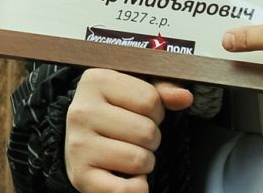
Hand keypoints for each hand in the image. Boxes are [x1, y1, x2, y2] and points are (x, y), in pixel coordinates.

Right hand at [64, 69, 193, 192]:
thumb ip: (160, 90)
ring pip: (140, 160)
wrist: (78, 142)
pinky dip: (137, 188)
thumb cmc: (111, 114)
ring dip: (144, 163)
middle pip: (147, 131)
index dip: (155, 112)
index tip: (138, 114)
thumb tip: (184, 97)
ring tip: (127, 153)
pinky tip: (129, 177)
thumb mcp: (132, 91)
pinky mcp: (81, 176)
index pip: (151, 100)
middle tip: (133, 137)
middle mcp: (82, 111)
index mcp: (95, 81)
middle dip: (150, 139)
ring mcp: (79, 144)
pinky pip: (125, 190)